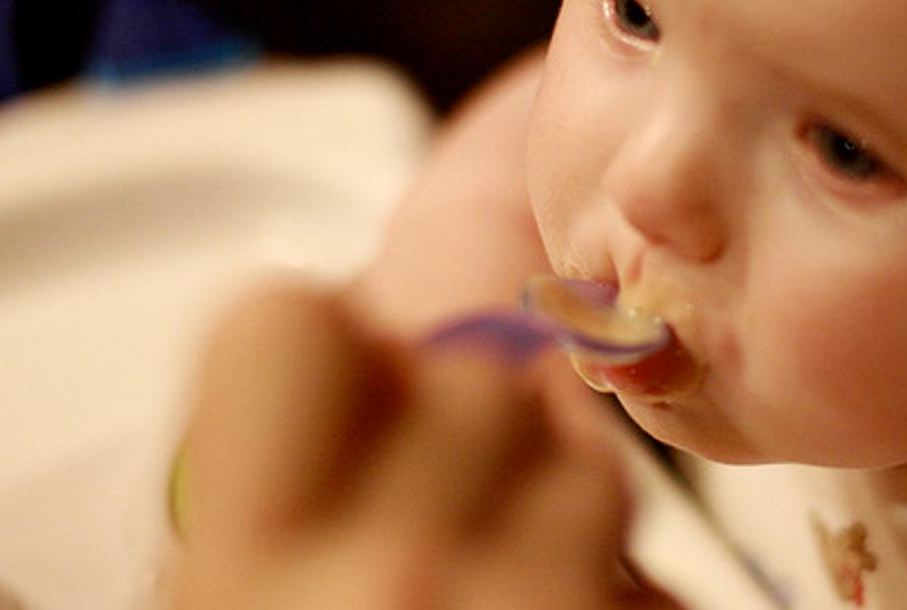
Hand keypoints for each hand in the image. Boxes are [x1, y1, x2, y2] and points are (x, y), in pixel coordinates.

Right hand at [167, 282, 678, 608]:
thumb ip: (284, 498)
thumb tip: (372, 374)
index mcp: (248, 573)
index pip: (290, 324)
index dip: (333, 352)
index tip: (359, 391)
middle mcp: (391, 582)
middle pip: (474, 382)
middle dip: (476, 439)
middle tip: (453, 518)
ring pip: (590, 468)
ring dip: (569, 519)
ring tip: (518, 598)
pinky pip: (659, 584)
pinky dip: (628, 606)